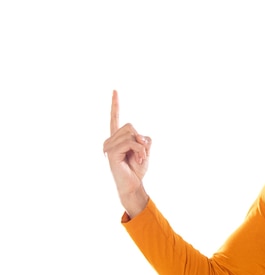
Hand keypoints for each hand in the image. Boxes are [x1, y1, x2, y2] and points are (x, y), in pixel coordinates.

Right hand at [103, 90, 150, 216]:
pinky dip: (140, 151)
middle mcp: (110, 140)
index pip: (115, 118)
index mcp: (117, 138)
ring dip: (141, 147)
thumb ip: (143, 139)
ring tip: (139, 158)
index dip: (115, 104)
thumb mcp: (145, 150)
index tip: (115, 90)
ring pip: (131, 133)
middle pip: (130, 126)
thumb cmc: (137, 169)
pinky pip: (131, 143)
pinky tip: (139, 160)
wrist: (133, 185)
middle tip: (141, 153)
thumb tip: (139, 136)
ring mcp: (108, 146)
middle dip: (140, 139)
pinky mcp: (111, 152)